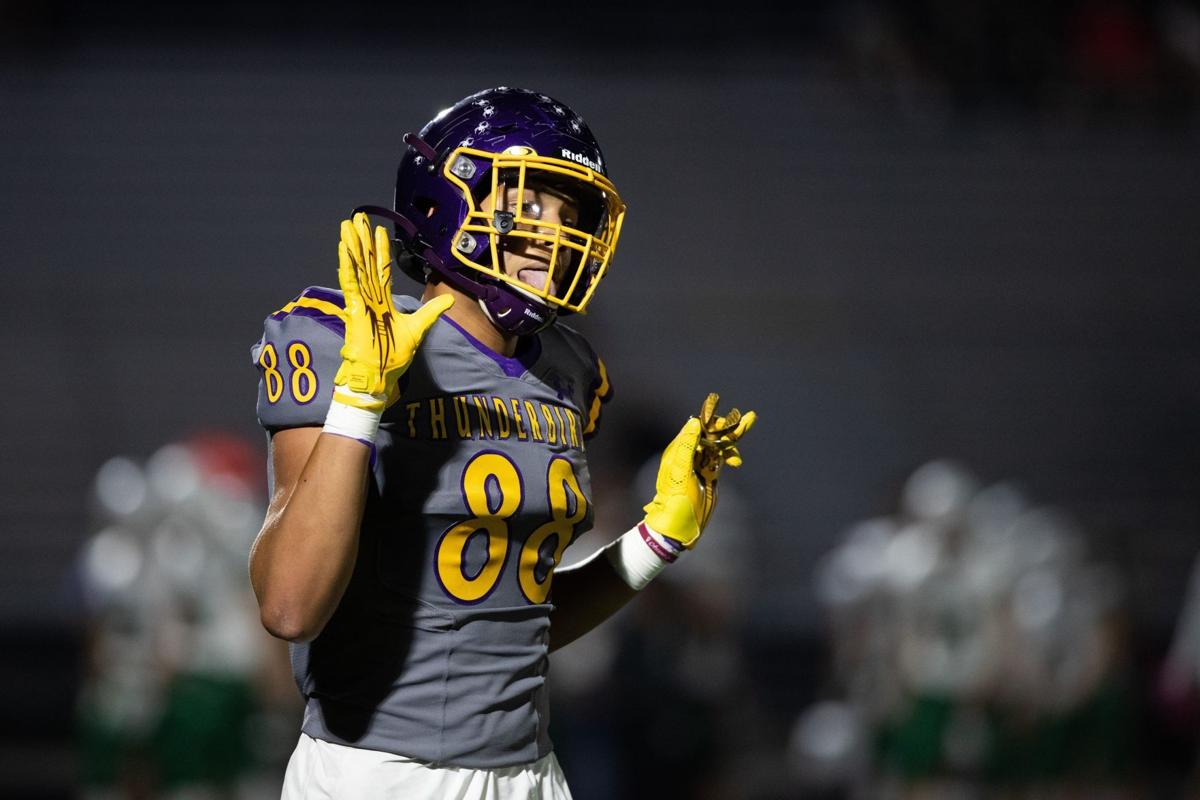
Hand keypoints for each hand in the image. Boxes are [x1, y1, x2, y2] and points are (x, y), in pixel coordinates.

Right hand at [333, 213, 452, 408]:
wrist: (380, 374)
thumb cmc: (394, 355)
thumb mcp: (418, 328)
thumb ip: (432, 311)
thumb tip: (450, 300)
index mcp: (383, 302)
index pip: (382, 270)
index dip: (381, 250)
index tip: (379, 231)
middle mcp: (371, 298)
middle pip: (367, 262)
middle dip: (363, 240)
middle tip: (358, 218)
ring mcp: (362, 302)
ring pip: (357, 267)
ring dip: (353, 245)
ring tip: (348, 224)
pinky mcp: (355, 309)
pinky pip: (350, 283)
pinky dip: (348, 265)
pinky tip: (344, 249)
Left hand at [643, 394, 755, 548]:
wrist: (679, 524)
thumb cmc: (675, 499)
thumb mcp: (680, 472)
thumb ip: (687, 447)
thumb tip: (695, 422)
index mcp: (679, 450)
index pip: (697, 427)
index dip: (711, 419)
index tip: (726, 417)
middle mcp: (690, 454)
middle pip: (710, 433)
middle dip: (727, 425)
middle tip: (745, 418)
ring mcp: (701, 464)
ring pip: (719, 444)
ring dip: (733, 438)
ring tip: (749, 424)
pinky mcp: (710, 474)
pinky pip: (722, 458)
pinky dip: (731, 455)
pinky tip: (737, 461)